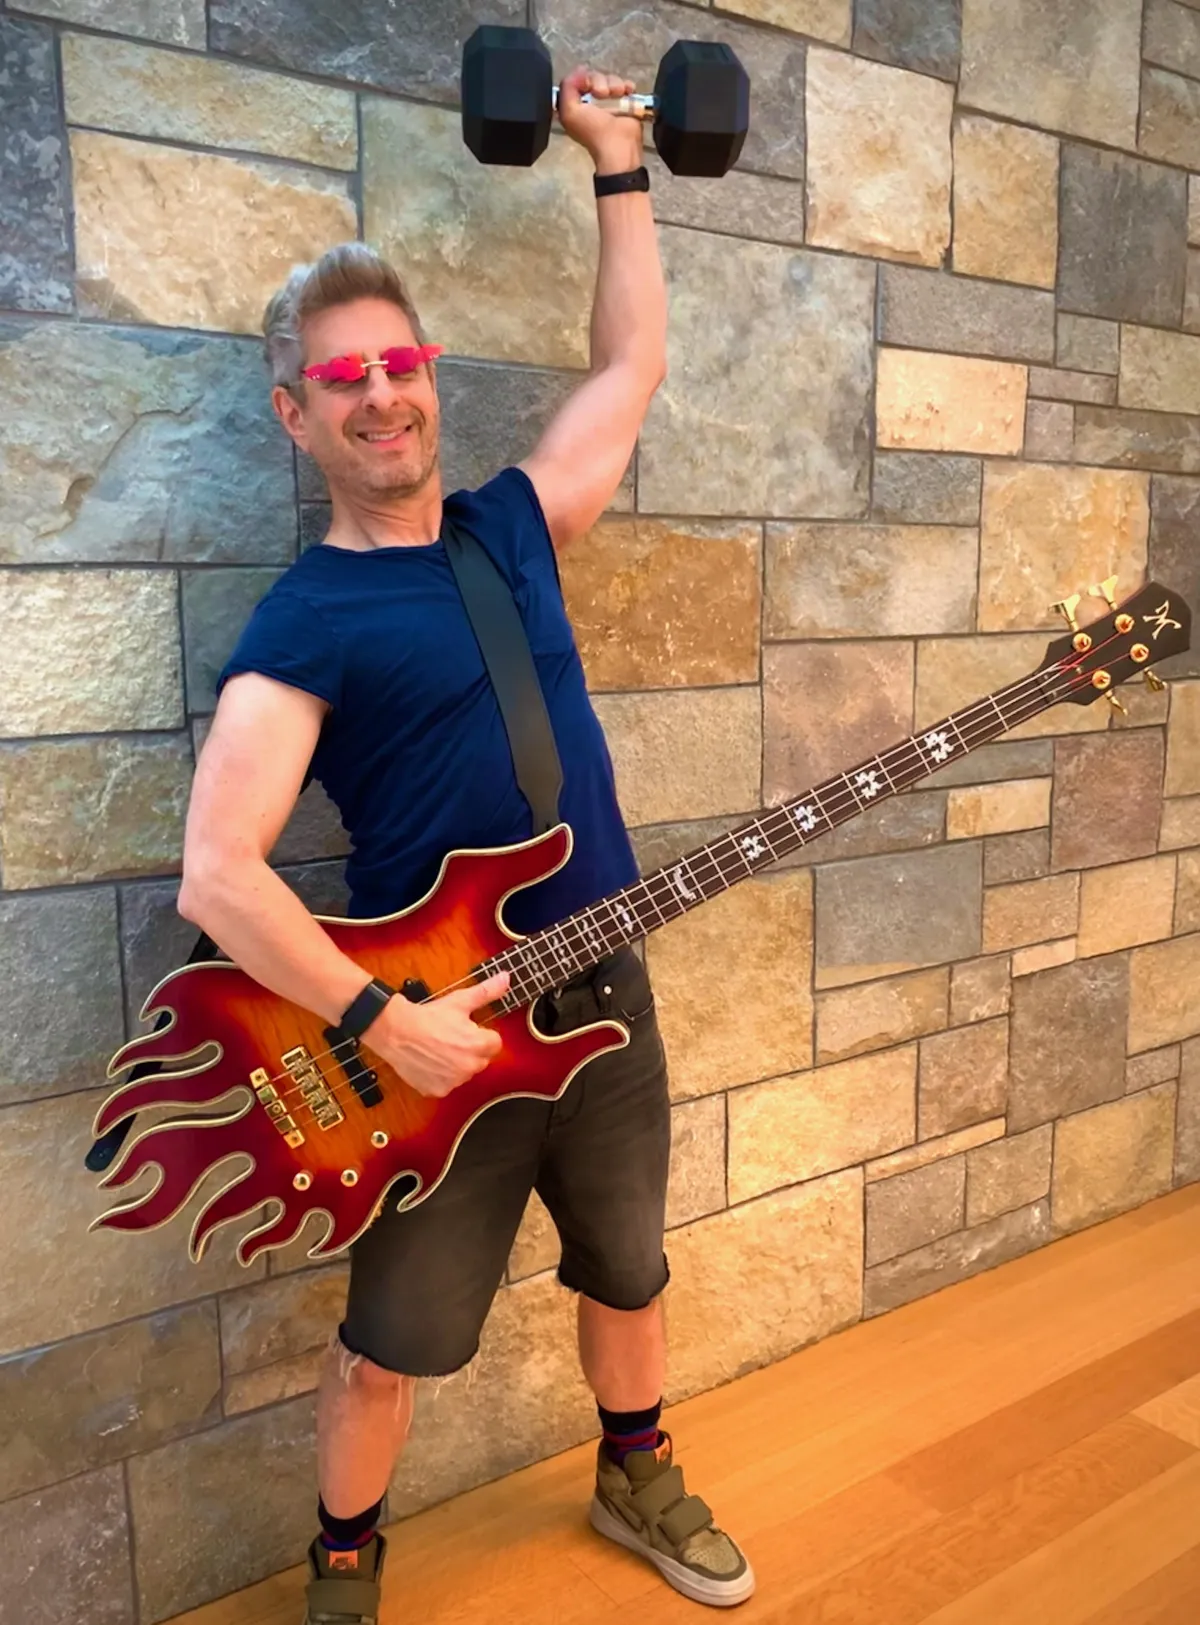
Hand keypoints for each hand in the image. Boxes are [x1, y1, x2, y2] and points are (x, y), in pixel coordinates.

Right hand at [362, 971, 509, 1097]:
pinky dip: (441, 1076)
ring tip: (440, 1048)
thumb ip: (487, 992)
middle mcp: (469, 1067)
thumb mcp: (460, 1001)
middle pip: (482, 1059)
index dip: (483, 1034)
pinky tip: (431, 1061)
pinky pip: (447, 1084)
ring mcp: (453, 1081)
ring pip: (464, 1072)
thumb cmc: (428, 1017)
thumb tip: (506, 979)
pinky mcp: (437, 1090)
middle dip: (472, 1049)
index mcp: (479, 1045)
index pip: (496, 1043)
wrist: (396, 1031)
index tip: (469, 1029)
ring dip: (457, 1064)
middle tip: (452, 1037)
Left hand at [557, 65, 644, 171]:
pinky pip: (625, 84)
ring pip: (610, 78)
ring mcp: (609, 102)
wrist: (619, 144)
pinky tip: (626, 93)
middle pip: (594, 76)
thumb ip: (567, 87)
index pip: (577, 79)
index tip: (588, 86)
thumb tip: (580, 71)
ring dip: (614, 84)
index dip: (582, 78)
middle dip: (599, 81)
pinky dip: (627, 86)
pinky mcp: (625, 103)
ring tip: (617, 95)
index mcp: (576, 104)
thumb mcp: (570, 111)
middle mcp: (591, 102)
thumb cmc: (593, 130)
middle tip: (602, 94)